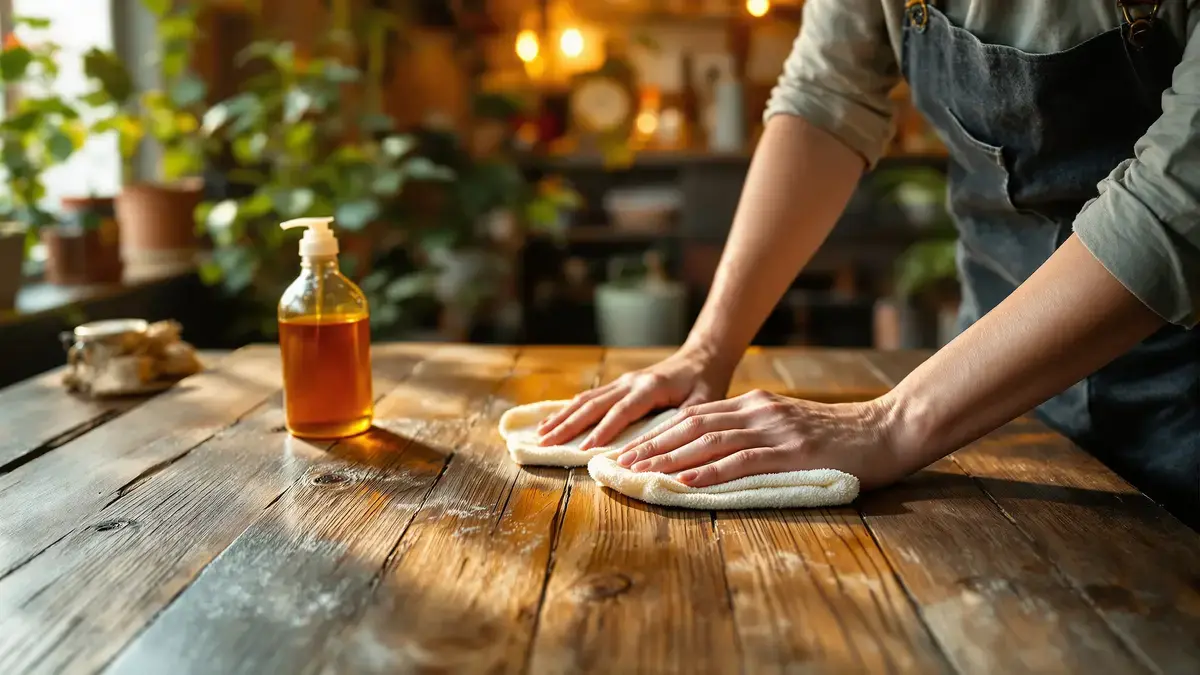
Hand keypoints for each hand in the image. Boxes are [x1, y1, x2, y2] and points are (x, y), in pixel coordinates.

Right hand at [537, 346, 735, 449]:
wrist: (702, 357)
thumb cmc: (706, 383)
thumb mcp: (705, 403)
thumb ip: (686, 422)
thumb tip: (668, 448)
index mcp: (650, 387)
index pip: (621, 412)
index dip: (602, 431)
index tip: (584, 450)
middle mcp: (630, 382)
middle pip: (593, 405)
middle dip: (568, 425)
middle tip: (546, 444)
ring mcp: (622, 382)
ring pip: (586, 400)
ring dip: (563, 417)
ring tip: (541, 434)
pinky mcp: (619, 385)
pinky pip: (590, 397)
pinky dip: (569, 410)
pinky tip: (555, 420)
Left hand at [614, 389, 906, 489]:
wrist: (888, 430)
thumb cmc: (840, 436)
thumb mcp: (789, 426)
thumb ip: (755, 432)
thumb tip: (716, 452)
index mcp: (756, 404)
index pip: (695, 416)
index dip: (659, 433)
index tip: (630, 448)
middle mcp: (759, 411)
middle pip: (692, 426)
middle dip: (653, 445)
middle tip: (621, 462)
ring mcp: (775, 430)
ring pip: (709, 442)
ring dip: (670, 459)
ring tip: (641, 473)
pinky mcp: (792, 452)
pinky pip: (742, 462)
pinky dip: (709, 474)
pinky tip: (686, 484)